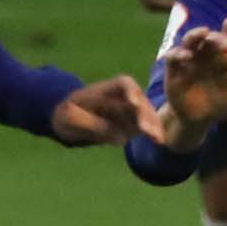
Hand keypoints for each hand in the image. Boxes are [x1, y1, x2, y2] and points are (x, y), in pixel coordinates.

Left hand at [51, 73, 168, 147]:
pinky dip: (153, 132)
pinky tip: (159, 141)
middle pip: (140, 100)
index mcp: (107, 88)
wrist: (68, 120)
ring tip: (158, 139)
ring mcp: (131, 109)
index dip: (132, 92)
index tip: (135, 103)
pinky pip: (146, 126)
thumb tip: (121, 137)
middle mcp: (124, 96)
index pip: (124, 84)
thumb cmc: (67, 115)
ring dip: (153, 125)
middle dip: (145, 114)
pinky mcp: (133, 122)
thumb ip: (94, 126)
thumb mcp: (72, 120)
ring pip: (147, 114)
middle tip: (148, 130)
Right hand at [160, 8, 226, 147]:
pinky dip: (178, 54)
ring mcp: (191, 57)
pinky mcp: (175, 69)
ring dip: (196, 35)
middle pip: (212, 36)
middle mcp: (209, 50)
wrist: (201, 119)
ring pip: (191, 39)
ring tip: (203, 35)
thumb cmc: (226, 101)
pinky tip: (186, 57)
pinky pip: (173, 57)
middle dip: (218, 37)